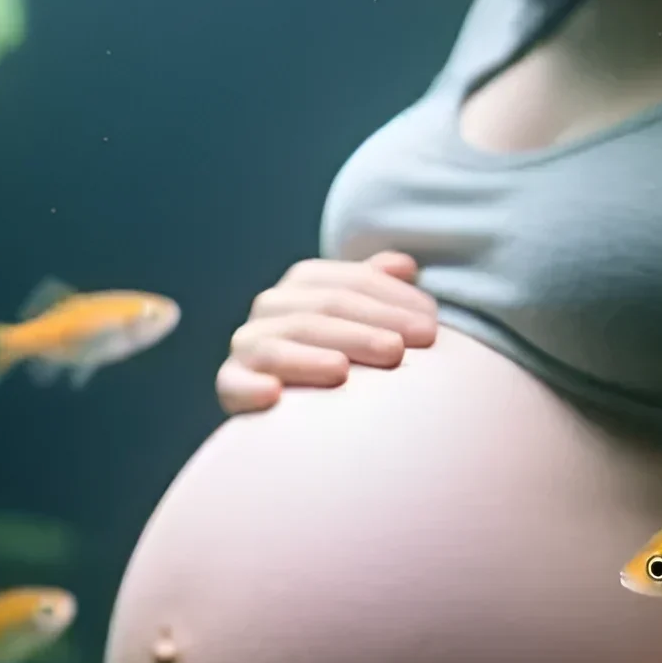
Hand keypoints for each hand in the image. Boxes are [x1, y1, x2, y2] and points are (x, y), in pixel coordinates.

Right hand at [216, 251, 437, 415]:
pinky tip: (273, 395)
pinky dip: (250, 387)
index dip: (392, 299)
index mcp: (305, 282)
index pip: (352, 283)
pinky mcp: (231, 382)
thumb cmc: (342, 350)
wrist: (296, 397)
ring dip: (312, 356)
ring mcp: (248, 343)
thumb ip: (378, 287)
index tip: (430, 324)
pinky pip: (234, 382)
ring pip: (279, 343)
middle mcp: (272, 306)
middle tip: (399, 350)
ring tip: (342, 371)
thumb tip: (406, 266)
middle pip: (320, 311)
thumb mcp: (360, 315)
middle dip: (363, 329)